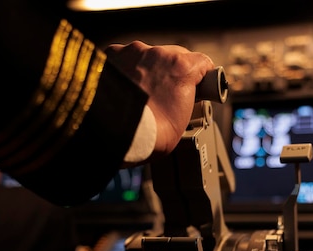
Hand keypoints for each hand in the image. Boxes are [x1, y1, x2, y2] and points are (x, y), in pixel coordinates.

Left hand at [105, 41, 214, 158]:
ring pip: (147, 58)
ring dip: (147, 72)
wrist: (113, 133)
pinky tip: (125, 91)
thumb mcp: (183, 123)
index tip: (196, 85)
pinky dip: (126, 72)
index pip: (201, 62)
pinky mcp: (111, 57)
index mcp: (180, 68)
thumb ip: (187, 101)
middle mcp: (157, 54)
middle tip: (165, 96)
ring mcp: (132, 53)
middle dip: (171, 74)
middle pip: (173, 57)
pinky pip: (124, 60)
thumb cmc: (149, 134)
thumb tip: (180, 101)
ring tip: (141, 97)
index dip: (199, 76)